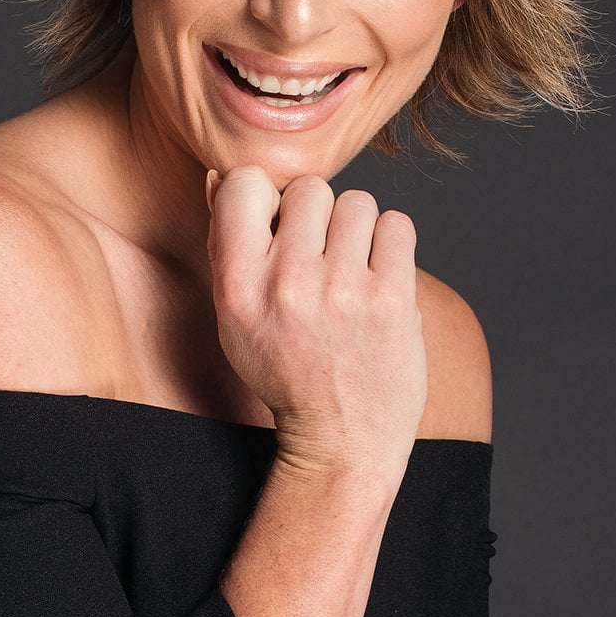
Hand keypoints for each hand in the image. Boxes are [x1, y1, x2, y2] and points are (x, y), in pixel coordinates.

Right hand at [205, 166, 426, 476]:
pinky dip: (391, 244)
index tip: (277, 224)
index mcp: (239, 288)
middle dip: (317, 215)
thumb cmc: (286, 371)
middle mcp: (287, 285)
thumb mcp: (235, 318)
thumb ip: (226, 247)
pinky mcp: (393, 299)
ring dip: (357, 230)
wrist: (342, 440)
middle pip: (309, 188)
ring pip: (357, 202)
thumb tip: (219, 177)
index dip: (265, 195)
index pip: (244, 183)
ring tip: (351, 270)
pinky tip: (378, 276)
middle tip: (320, 256)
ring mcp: (343, 291)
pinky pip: (396, 224)